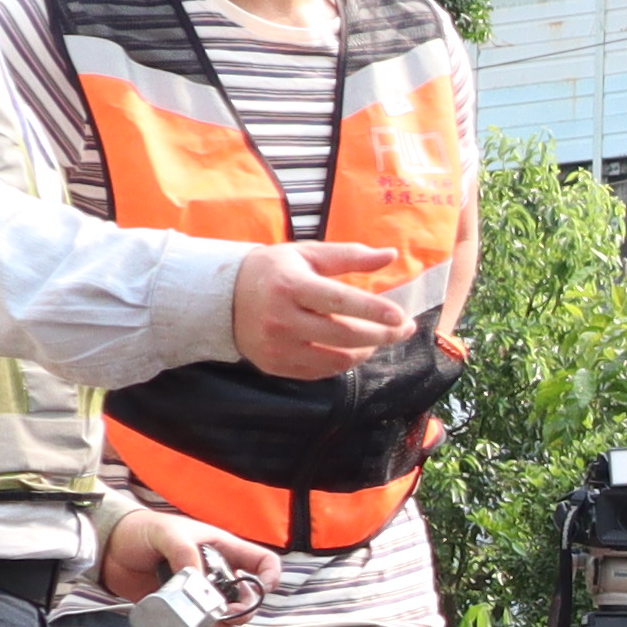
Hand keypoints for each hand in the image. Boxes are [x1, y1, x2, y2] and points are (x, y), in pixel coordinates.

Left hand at [100, 505, 281, 626]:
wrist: (108, 548)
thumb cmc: (140, 530)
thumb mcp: (166, 534)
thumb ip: (184, 553)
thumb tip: (199, 583)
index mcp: (221, 550)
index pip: (261, 562)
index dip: (270, 576)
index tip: (263, 589)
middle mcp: (215, 574)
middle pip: (246, 599)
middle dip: (242, 612)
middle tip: (225, 615)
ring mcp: (198, 594)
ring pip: (224, 618)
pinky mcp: (179, 609)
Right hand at [230, 238, 403, 381]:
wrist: (222, 298)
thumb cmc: (273, 271)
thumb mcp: (307, 254)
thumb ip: (349, 256)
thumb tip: (390, 255)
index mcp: (290, 286)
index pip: (340, 301)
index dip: (374, 311)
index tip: (402, 316)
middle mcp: (282, 319)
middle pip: (344, 335)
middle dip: (382, 335)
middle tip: (404, 329)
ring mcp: (277, 347)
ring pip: (336, 359)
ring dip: (366, 350)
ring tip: (379, 338)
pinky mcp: (275, 365)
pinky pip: (321, 371)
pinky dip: (344, 361)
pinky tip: (354, 348)